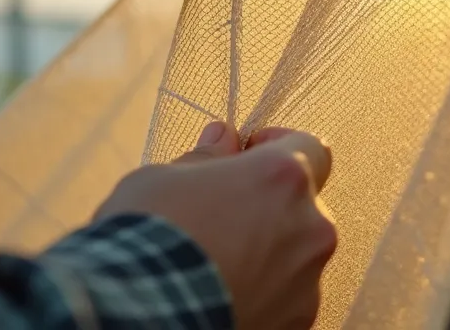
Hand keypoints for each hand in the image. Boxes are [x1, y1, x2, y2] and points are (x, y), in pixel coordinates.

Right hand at [95, 122, 335, 328]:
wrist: (138, 314)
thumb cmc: (148, 236)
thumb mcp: (164, 178)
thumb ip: (207, 158)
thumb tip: (223, 138)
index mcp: (284, 178)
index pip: (310, 146)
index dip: (278, 147)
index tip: (248, 155)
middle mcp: (310, 227)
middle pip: (304, 204)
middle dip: (271, 206)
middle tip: (223, 218)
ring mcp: (308, 281)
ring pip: (297, 254)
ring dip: (269, 253)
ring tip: (218, 265)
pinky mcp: (298, 322)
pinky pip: (289, 297)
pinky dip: (265, 294)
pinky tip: (224, 295)